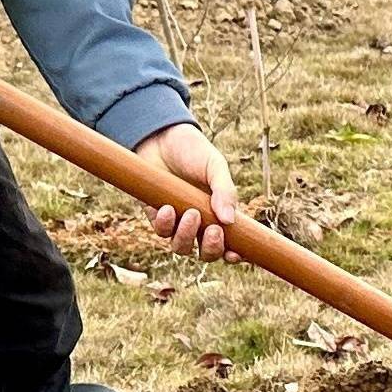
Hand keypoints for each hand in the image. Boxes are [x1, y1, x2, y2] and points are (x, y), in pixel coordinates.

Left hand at [136, 121, 242, 258]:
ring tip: (191, 213)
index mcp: (220, 213)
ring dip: (187, 237)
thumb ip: (225, 191)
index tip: (235, 254)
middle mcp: (200, 223)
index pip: (231, 243)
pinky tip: (168, 208)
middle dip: (211, 249)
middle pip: (207, 253)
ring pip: (182, 248)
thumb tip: (229, 221)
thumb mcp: (215, 167)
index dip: (234, 254)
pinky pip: (161, 231)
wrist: (161, 137)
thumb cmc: (194, 151)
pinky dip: (166, 224)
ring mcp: (178, 222)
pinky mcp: (157, 216)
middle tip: (213, 230)